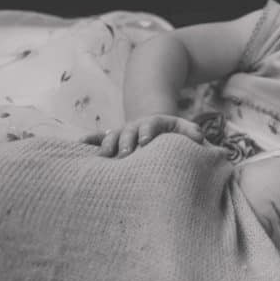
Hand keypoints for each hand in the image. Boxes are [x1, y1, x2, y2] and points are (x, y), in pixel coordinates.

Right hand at [80, 114, 203, 156]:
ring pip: (111, 136)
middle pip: (128, 132)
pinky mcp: (113, 138)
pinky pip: (98, 138)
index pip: (150, 125)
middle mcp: (136, 127)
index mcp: (154, 123)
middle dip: (125, 142)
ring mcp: (122, 132)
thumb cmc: (173, 132)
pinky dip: (89, 141)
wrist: (155, 126)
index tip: (145, 142)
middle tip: (124, 155)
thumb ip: (192, 131)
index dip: (147, 132)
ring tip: (103, 157)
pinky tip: (79, 145)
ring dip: (106, 145)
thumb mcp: (184, 128)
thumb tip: (200, 137)